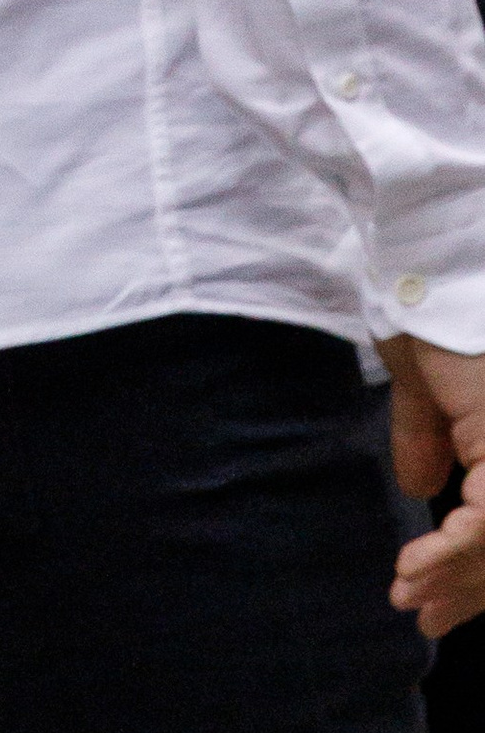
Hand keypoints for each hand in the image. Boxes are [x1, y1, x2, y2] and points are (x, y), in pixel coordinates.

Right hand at [380, 334, 484, 633]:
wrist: (430, 265)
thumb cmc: (425, 306)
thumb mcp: (421, 383)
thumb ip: (426, 437)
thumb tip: (422, 490)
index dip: (467, 564)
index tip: (421, 587)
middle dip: (464, 586)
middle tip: (424, 615)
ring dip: (454, 578)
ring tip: (413, 598)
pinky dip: (449, 551)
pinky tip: (416, 566)